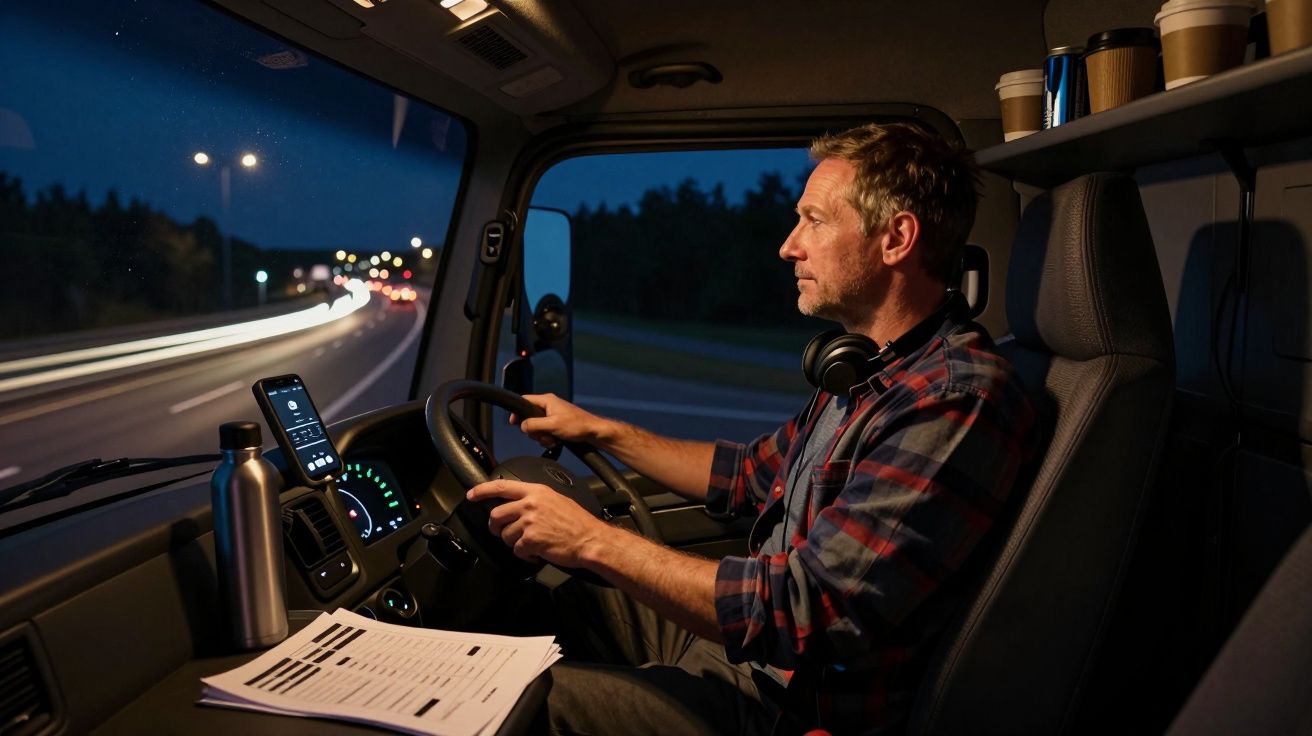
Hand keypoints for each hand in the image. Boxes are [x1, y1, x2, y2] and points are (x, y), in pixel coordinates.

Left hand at [466, 479, 612, 566]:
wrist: (590, 539)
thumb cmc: (577, 522)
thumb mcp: (556, 500)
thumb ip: (535, 499)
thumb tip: (518, 504)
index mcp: (536, 491)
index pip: (502, 486)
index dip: (483, 490)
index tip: (472, 495)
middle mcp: (530, 504)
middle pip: (496, 515)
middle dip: (495, 527)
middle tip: (501, 532)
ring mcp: (529, 522)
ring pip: (505, 535)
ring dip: (515, 543)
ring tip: (531, 543)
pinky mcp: (530, 540)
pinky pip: (516, 550)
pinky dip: (525, 555)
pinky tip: (537, 553)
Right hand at [513, 393, 608, 449]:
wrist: (593, 432)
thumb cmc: (577, 425)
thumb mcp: (551, 425)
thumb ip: (534, 424)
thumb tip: (522, 426)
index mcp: (546, 400)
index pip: (524, 401)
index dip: (517, 412)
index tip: (514, 423)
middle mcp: (548, 406)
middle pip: (529, 418)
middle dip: (534, 430)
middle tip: (542, 435)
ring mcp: (552, 415)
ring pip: (537, 427)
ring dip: (542, 437)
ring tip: (552, 439)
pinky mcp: (556, 424)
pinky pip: (545, 432)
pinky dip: (548, 439)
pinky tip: (555, 442)